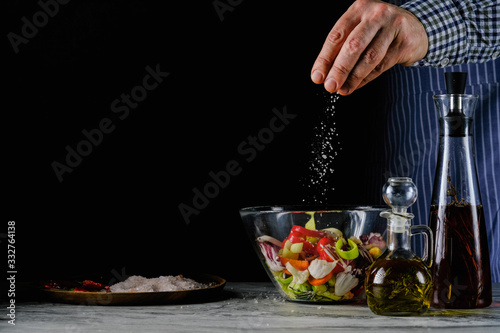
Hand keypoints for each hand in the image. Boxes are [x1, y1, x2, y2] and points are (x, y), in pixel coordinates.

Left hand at [311, 0, 427, 94]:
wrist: (416, 28)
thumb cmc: (379, 31)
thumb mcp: (359, 30)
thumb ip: (342, 48)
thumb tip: (323, 74)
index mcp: (358, 9)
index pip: (337, 35)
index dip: (325, 58)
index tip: (317, 76)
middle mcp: (376, 14)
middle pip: (354, 45)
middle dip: (339, 68)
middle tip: (330, 86)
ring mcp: (393, 27)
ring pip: (370, 57)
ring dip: (353, 77)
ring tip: (342, 90)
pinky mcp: (405, 42)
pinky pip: (382, 65)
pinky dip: (367, 78)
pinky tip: (356, 86)